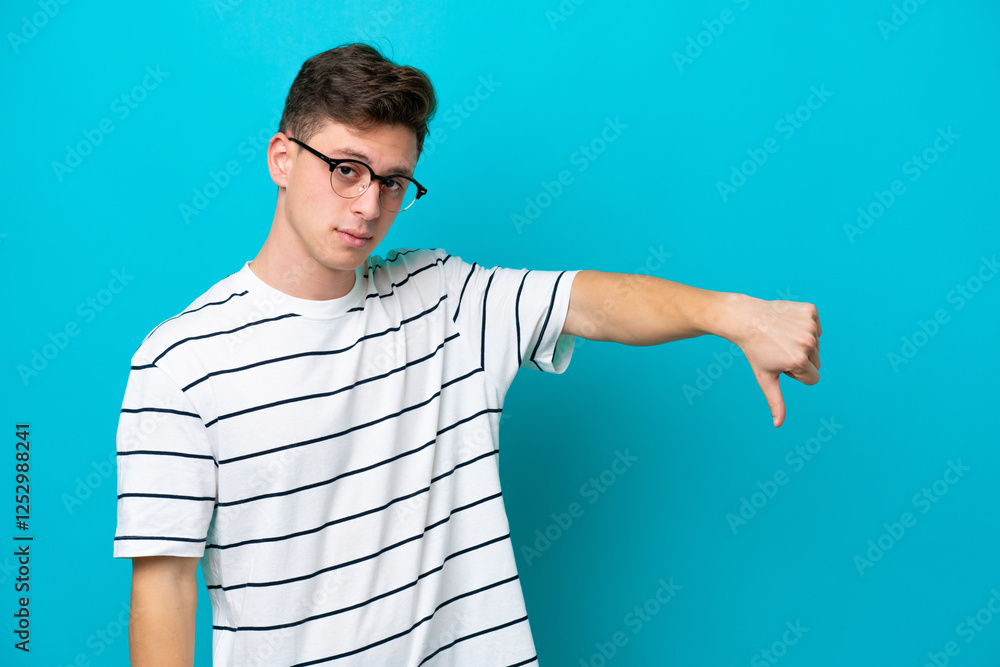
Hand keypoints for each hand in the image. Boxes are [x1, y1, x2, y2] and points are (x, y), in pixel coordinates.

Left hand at [727, 295, 821, 426]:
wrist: (745, 319)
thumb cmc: (754, 351)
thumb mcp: (765, 377)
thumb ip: (775, 401)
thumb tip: (778, 424)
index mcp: (798, 361)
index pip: (813, 378)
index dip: (796, 374)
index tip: (780, 364)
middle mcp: (807, 342)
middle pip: (816, 362)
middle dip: (800, 359)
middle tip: (779, 350)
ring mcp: (809, 325)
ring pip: (817, 344)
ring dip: (802, 343)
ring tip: (781, 337)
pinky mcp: (811, 310)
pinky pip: (816, 325)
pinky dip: (804, 325)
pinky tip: (787, 324)